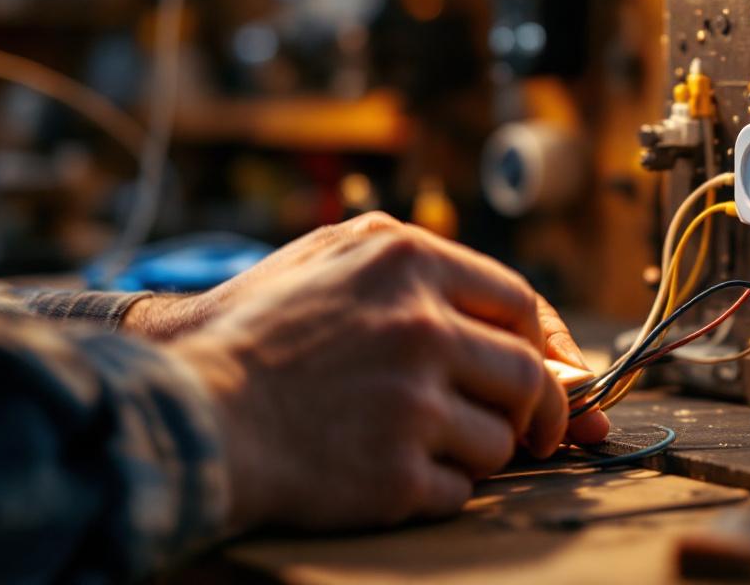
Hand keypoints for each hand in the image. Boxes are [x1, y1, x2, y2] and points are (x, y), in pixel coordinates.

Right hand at [169, 217, 605, 531]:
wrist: (191, 409)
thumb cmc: (258, 332)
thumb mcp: (331, 257)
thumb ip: (422, 274)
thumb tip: (516, 322)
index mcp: (408, 262)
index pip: (520, 303)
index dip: (550, 344)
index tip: (558, 372)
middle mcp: (420, 326)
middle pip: (527, 377)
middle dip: (537, 411)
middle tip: (531, 432)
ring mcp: (411, 401)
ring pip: (499, 441)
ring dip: (473, 450)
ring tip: (411, 439)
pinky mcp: (396, 471)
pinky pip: (458, 491)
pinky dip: (434, 489)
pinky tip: (386, 470)